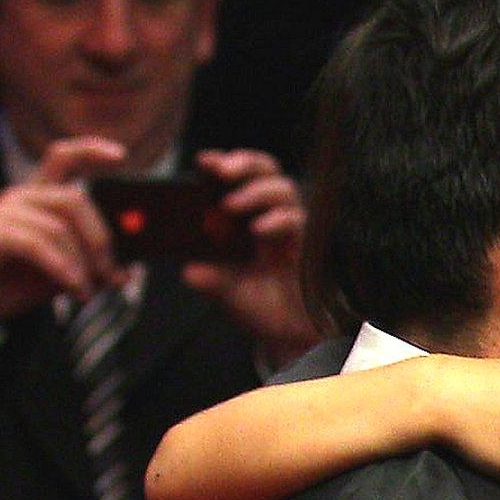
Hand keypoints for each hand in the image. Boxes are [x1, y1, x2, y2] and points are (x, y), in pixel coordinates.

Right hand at [0, 137, 126, 327]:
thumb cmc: (18, 280)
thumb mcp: (66, 271)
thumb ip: (93, 264)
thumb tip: (127, 272)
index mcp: (40, 196)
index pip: (64, 158)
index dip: (91, 151)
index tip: (122, 155)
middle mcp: (22, 196)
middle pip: (74, 199)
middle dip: (100, 239)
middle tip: (110, 273)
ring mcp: (4, 212)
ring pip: (59, 227)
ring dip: (81, 264)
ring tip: (86, 291)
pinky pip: (39, 245)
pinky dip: (63, 269)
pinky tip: (74, 287)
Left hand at [176, 149, 317, 364]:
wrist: (289, 337)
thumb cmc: (260, 308)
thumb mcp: (226, 292)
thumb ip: (210, 279)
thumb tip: (189, 271)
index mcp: (247, 220)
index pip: (238, 179)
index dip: (224, 164)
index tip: (203, 161)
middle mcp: (270, 217)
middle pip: (264, 172)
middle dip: (243, 164)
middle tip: (221, 171)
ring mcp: (292, 229)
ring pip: (282, 189)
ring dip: (255, 191)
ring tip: (231, 204)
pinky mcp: (310, 244)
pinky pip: (298, 220)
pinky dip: (278, 219)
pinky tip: (259, 229)